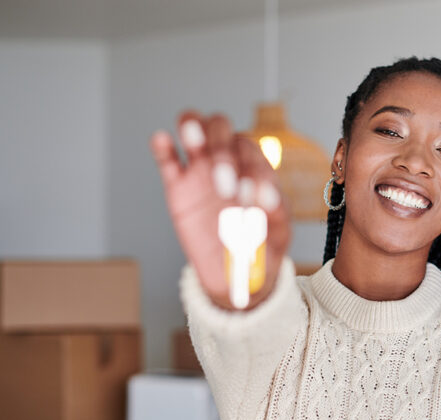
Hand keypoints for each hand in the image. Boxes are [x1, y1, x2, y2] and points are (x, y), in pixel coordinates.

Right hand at [150, 111, 290, 309]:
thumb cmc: (263, 244)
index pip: (250, 151)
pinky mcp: (178, 185)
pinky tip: (162, 140)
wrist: (237, 270)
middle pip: (221, 130)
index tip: (253, 198)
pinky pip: (167, 158)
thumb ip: (277, 213)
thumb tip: (268, 199)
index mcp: (254, 167)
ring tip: (194, 142)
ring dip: (193, 129)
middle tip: (225, 188)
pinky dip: (162, 146)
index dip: (251, 168)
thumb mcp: (279, 232)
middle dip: (222, 152)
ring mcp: (201, 169)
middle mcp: (228, 161)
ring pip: (194, 129)